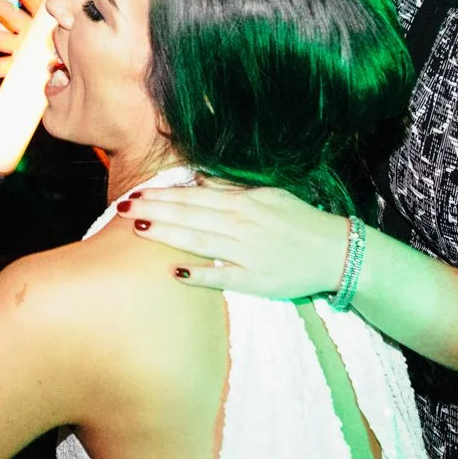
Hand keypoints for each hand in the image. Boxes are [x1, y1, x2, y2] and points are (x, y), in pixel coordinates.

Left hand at [119, 182, 350, 298]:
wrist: (336, 251)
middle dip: (153, 211)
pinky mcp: (255, 279)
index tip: (135, 193)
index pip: (193, 196)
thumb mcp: (267, 194)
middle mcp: (241, 223)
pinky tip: (175, 272)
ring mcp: (247, 251)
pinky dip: (200, 274)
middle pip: (189, 215)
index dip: (162, 195)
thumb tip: (199, 178)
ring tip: (137, 229)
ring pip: (199, 240)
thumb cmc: (299, 221)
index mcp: (243, 201)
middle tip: (121, 208)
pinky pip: (223, 276)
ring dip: (167, 234)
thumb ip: (232, 187)